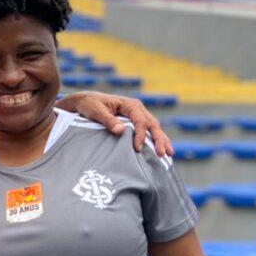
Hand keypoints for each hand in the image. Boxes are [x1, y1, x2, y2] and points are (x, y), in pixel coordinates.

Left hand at [59, 91, 173, 155]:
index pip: (140, 121)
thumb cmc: (90, 105)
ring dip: (162, 140)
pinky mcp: (136, 121)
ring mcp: (138, 115)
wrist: (86, 101)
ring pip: (154, 128)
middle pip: (152, 124)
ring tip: (169, 154)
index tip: (138, 149)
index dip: (140, 135)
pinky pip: (149, 131)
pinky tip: (162, 150)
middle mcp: (137, 109)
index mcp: (130, 105)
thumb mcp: (95, 111)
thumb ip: (108, 120)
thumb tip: (120, 130)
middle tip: (162, 154)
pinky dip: (156, 140)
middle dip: (159, 139)